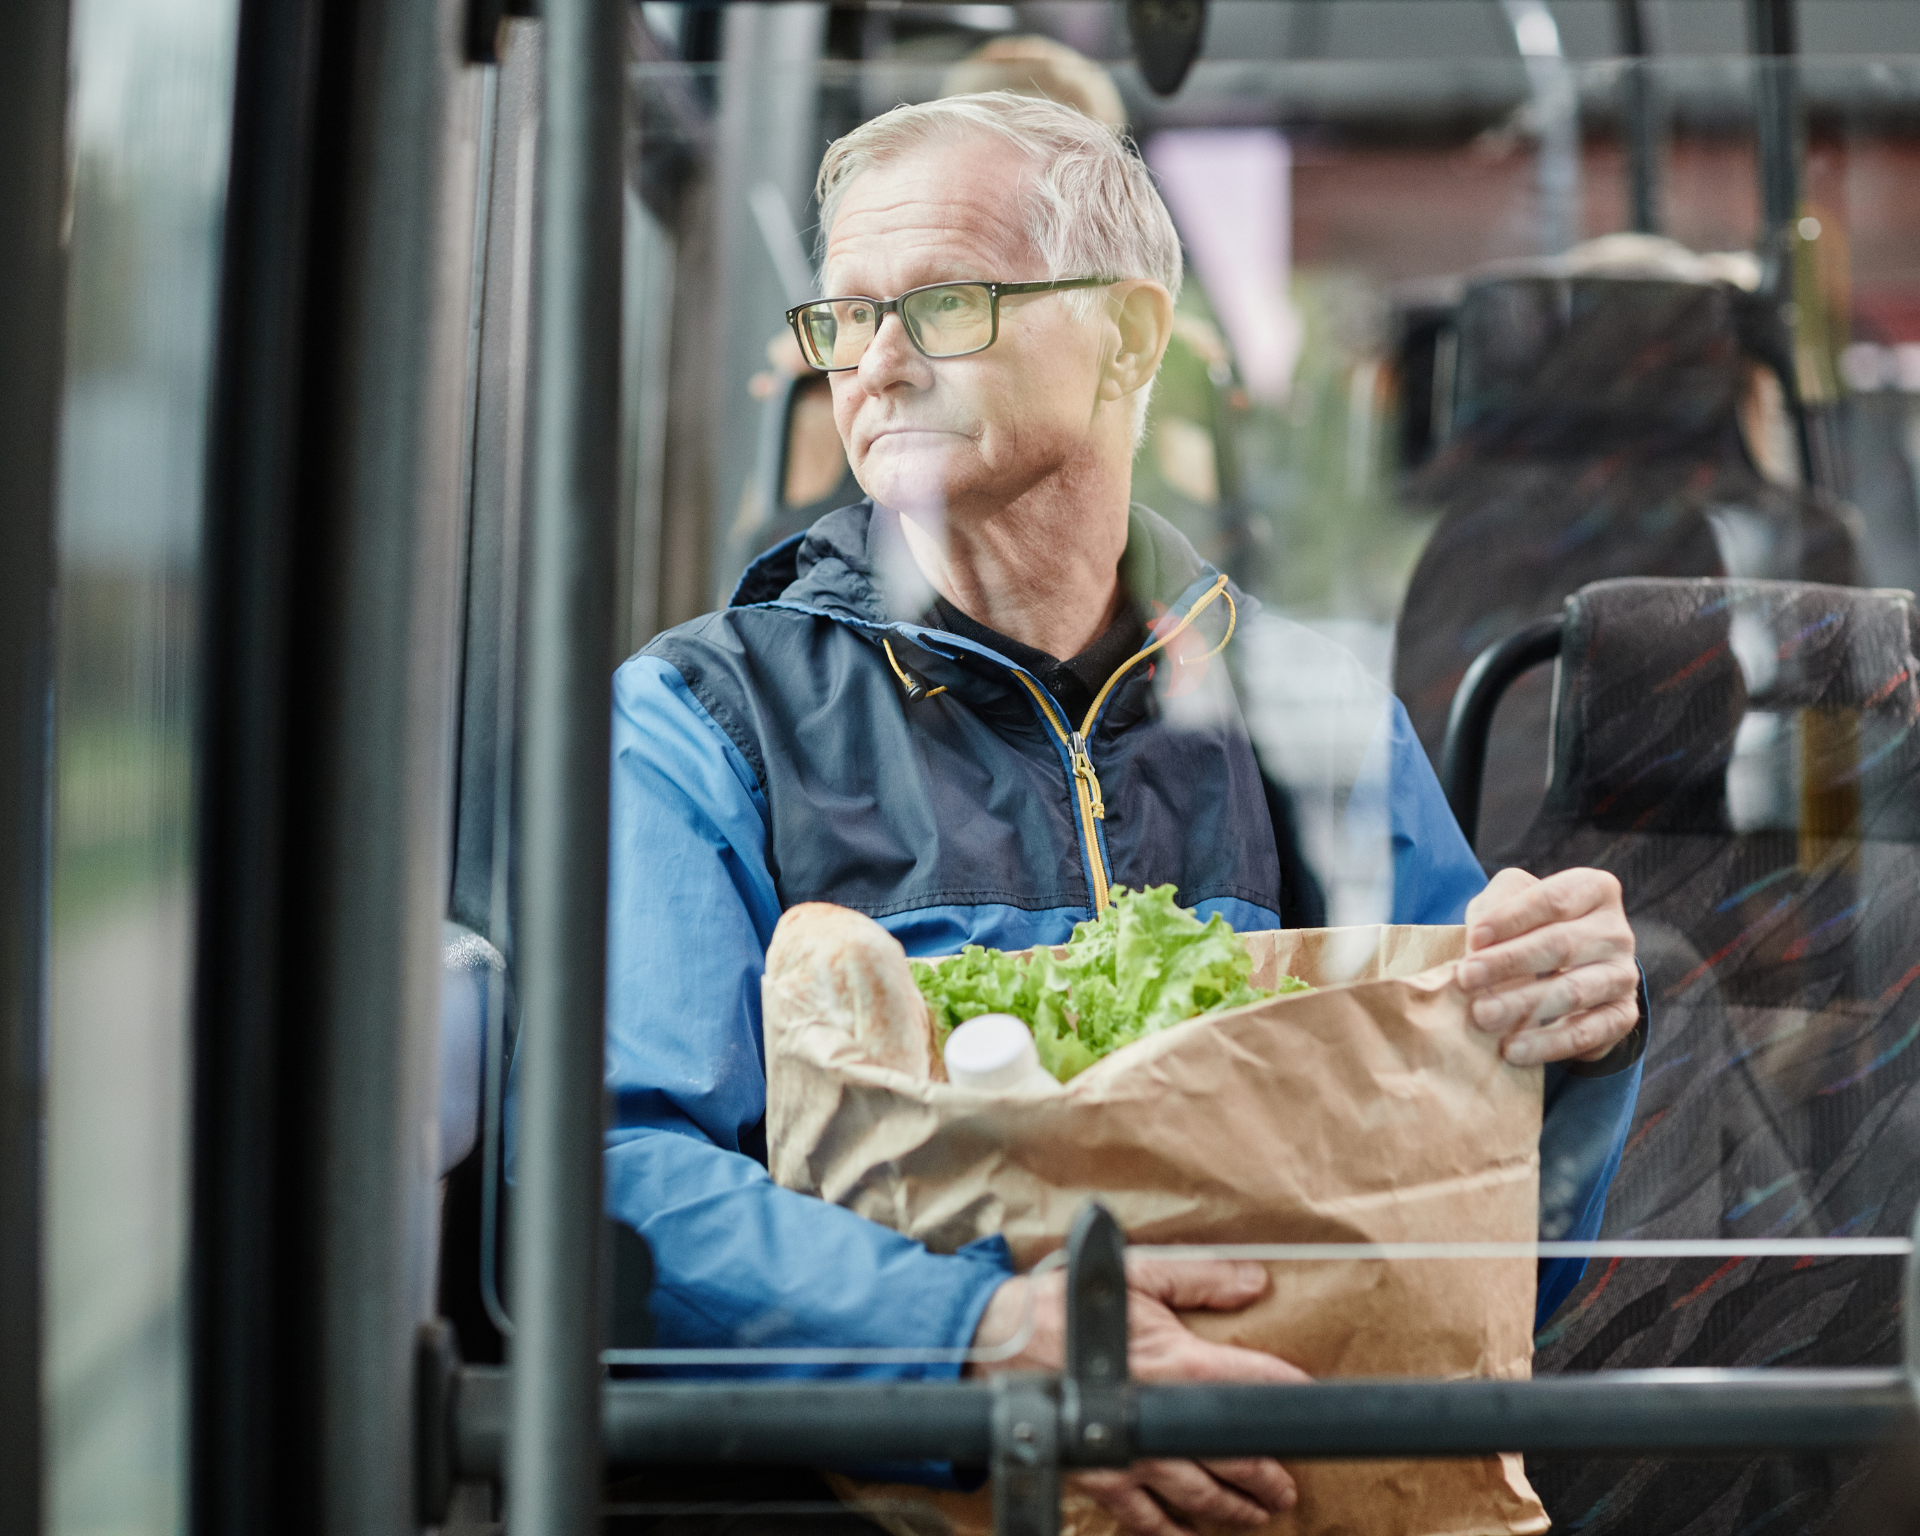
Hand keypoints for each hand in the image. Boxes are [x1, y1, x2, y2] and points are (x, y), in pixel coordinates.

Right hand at [969, 1258, 1305, 1533]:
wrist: (993, 1342)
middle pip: (1231, 1457)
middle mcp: (1158, 1418)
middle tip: (1288, 1487)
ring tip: (1259, 1515)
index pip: (1250, 1387)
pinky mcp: (1098, 1477)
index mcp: (1177, 1363)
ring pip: (1195, 1494)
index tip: (1313, 1411)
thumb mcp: (1135, 1272)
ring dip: (1232, 1509)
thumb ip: (1199, 1276)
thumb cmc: (1065, 1302)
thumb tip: (1256, 1280)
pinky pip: (1140, 1519)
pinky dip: (1168, 1534)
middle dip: (1265, 1474)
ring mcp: (1129, 1456)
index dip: (1287, 1398)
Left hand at [1455, 867, 1638, 1065]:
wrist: (1558, 975)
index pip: (1553, 900)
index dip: (1511, 918)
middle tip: (1466, 979)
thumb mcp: (1506, 905)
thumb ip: (1494, 907)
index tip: (1473, 938)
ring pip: (1573, 991)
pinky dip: (1547, 1043)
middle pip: (1561, 944)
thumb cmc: (1522, 930)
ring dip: (1523, 1005)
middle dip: (1508, 962)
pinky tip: (1513, 1049)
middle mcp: (1616, 931)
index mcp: (1593, 890)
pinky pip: (1587, 1032)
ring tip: (1482, 1016)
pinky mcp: (1622, 1016)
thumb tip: (1478, 941)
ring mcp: (1623, 975)